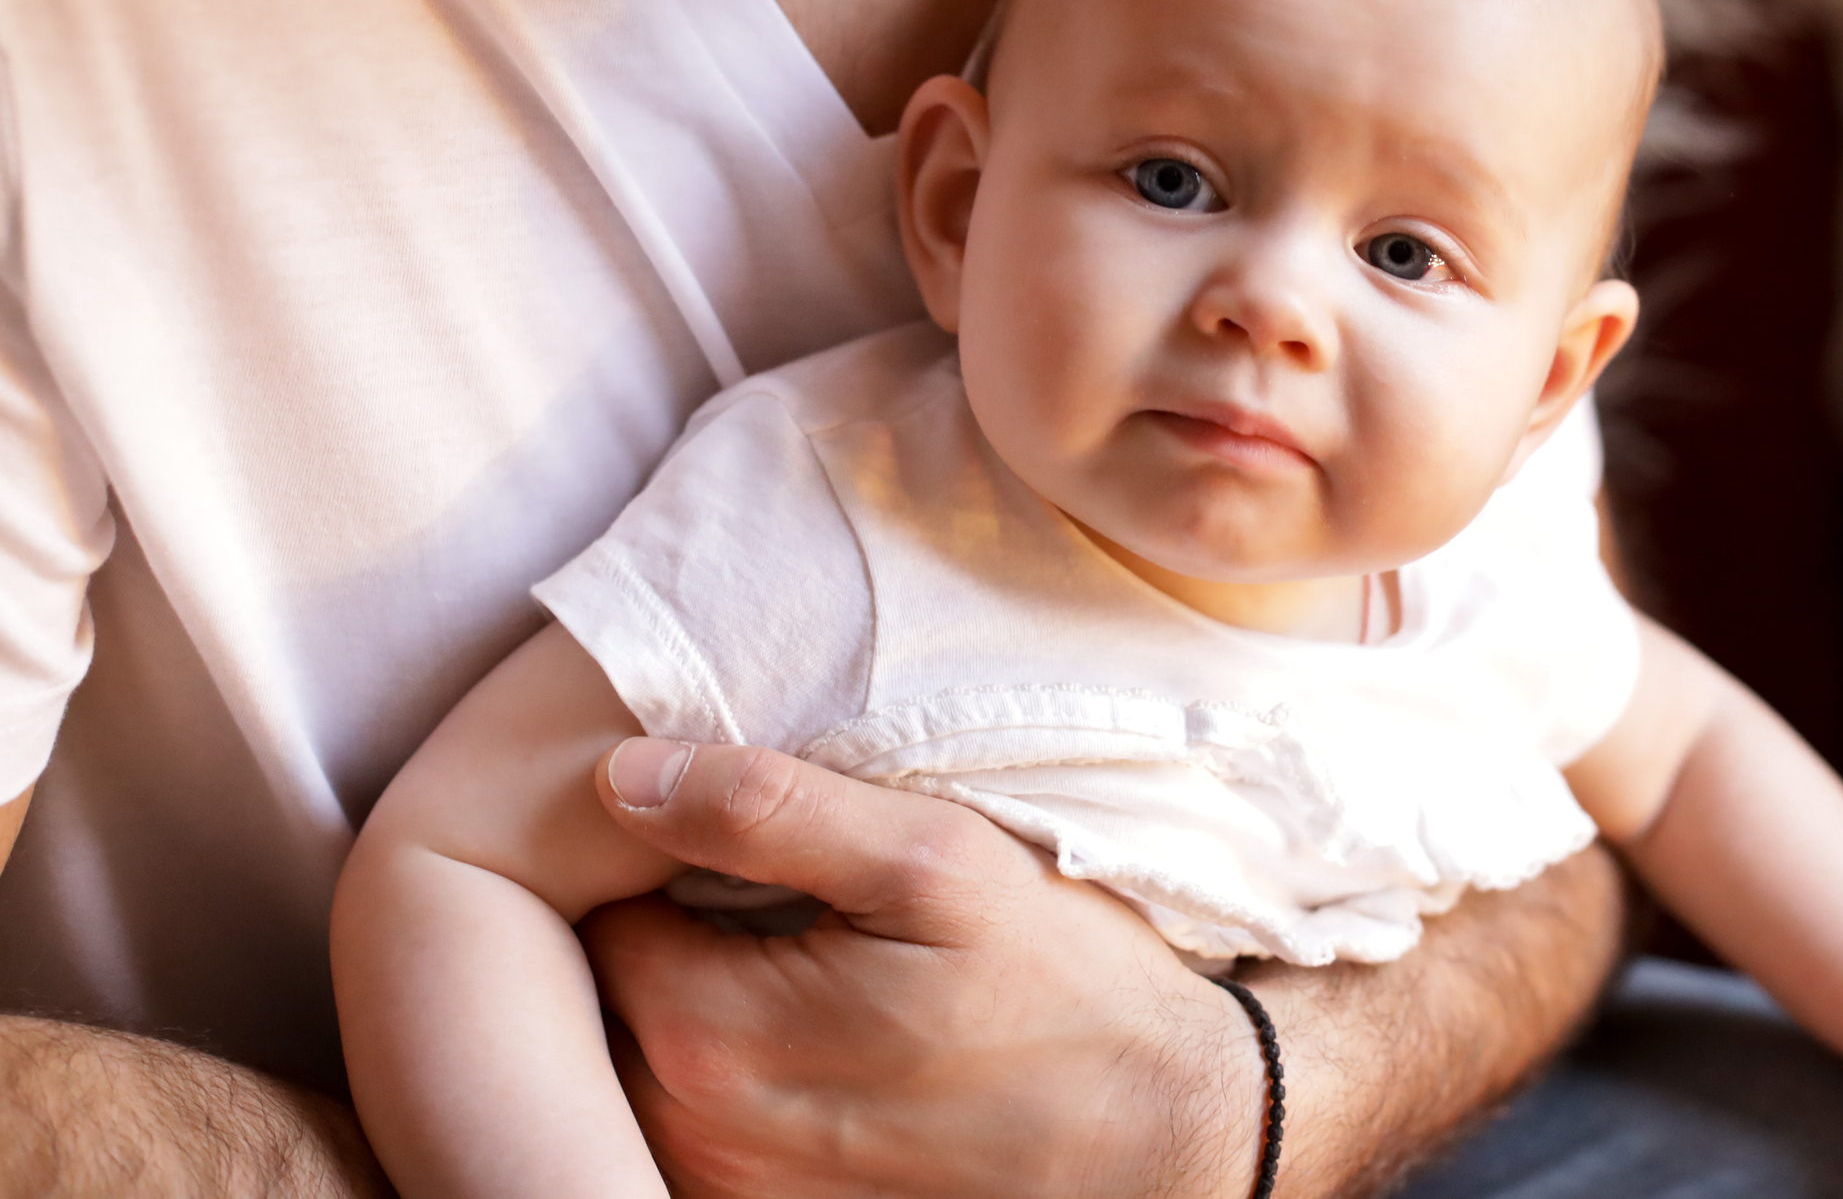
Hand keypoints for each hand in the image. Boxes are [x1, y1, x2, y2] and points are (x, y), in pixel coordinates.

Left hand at [579, 739, 1267, 1198]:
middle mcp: (690, 1135)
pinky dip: (721, 1061)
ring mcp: (728, 1190)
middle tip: (732, 867)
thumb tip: (618, 775)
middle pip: (601, 993)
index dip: (632, 846)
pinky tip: (808, 1017)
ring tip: (777, 936)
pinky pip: (693, 1119)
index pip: (584, 910)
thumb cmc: (1063, 988)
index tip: (703, 817)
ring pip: (640, 1057)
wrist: (1169, 1132)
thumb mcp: (933, 862)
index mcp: (705, 1035)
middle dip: (648, 919)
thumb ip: (767, 810)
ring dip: (683, 991)